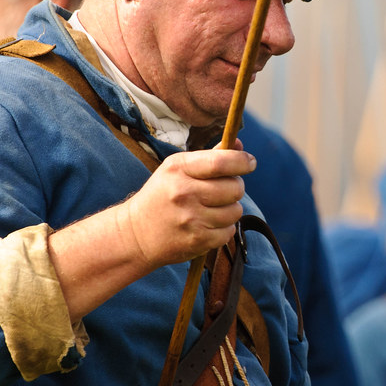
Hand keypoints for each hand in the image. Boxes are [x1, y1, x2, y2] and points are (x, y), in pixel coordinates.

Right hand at [122, 145, 255, 270]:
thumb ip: (210, 157)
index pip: (221, 162)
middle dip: (235, 187)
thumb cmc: (162, 195)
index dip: (242, 161)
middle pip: (234, 187)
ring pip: (235, 211)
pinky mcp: (197, 240)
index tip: (250, 162)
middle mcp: (184, 192)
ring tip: (212, 209)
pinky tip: (207, 225)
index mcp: (178, 169)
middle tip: (224, 190)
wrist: (136, 233)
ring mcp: (191, 218)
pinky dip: (224, 229)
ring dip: (230, 210)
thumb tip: (240, 144)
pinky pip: (229, 232)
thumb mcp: (177, 170)